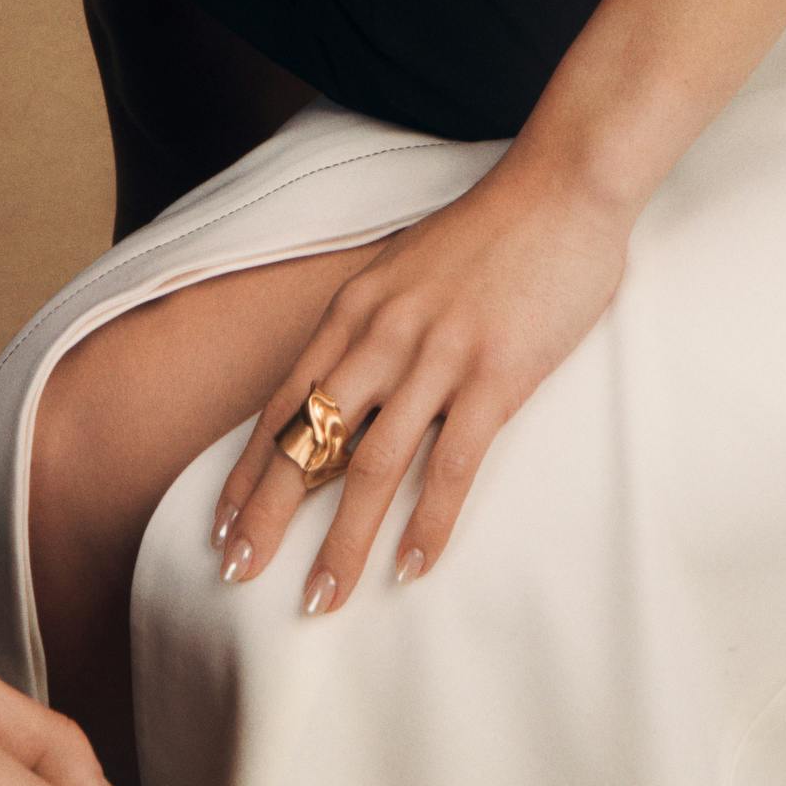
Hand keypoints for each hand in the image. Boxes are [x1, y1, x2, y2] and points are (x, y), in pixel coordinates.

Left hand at [209, 150, 631, 611]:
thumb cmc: (488, 233)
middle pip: (312, 440)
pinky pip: (452, 464)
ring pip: (373, 465)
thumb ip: (373, 324)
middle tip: (238, 574)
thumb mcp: (407, 269)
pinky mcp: (496, 374)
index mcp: (356, 307)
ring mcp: (439, 355)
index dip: (249, 470)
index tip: (223, 525)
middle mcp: (384, 333)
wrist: (562, 186)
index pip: (284, 404)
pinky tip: (412, 565)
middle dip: (269, 515)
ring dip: (344, 539)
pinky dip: (429, 522)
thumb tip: (344, 388)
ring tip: (321, 598)